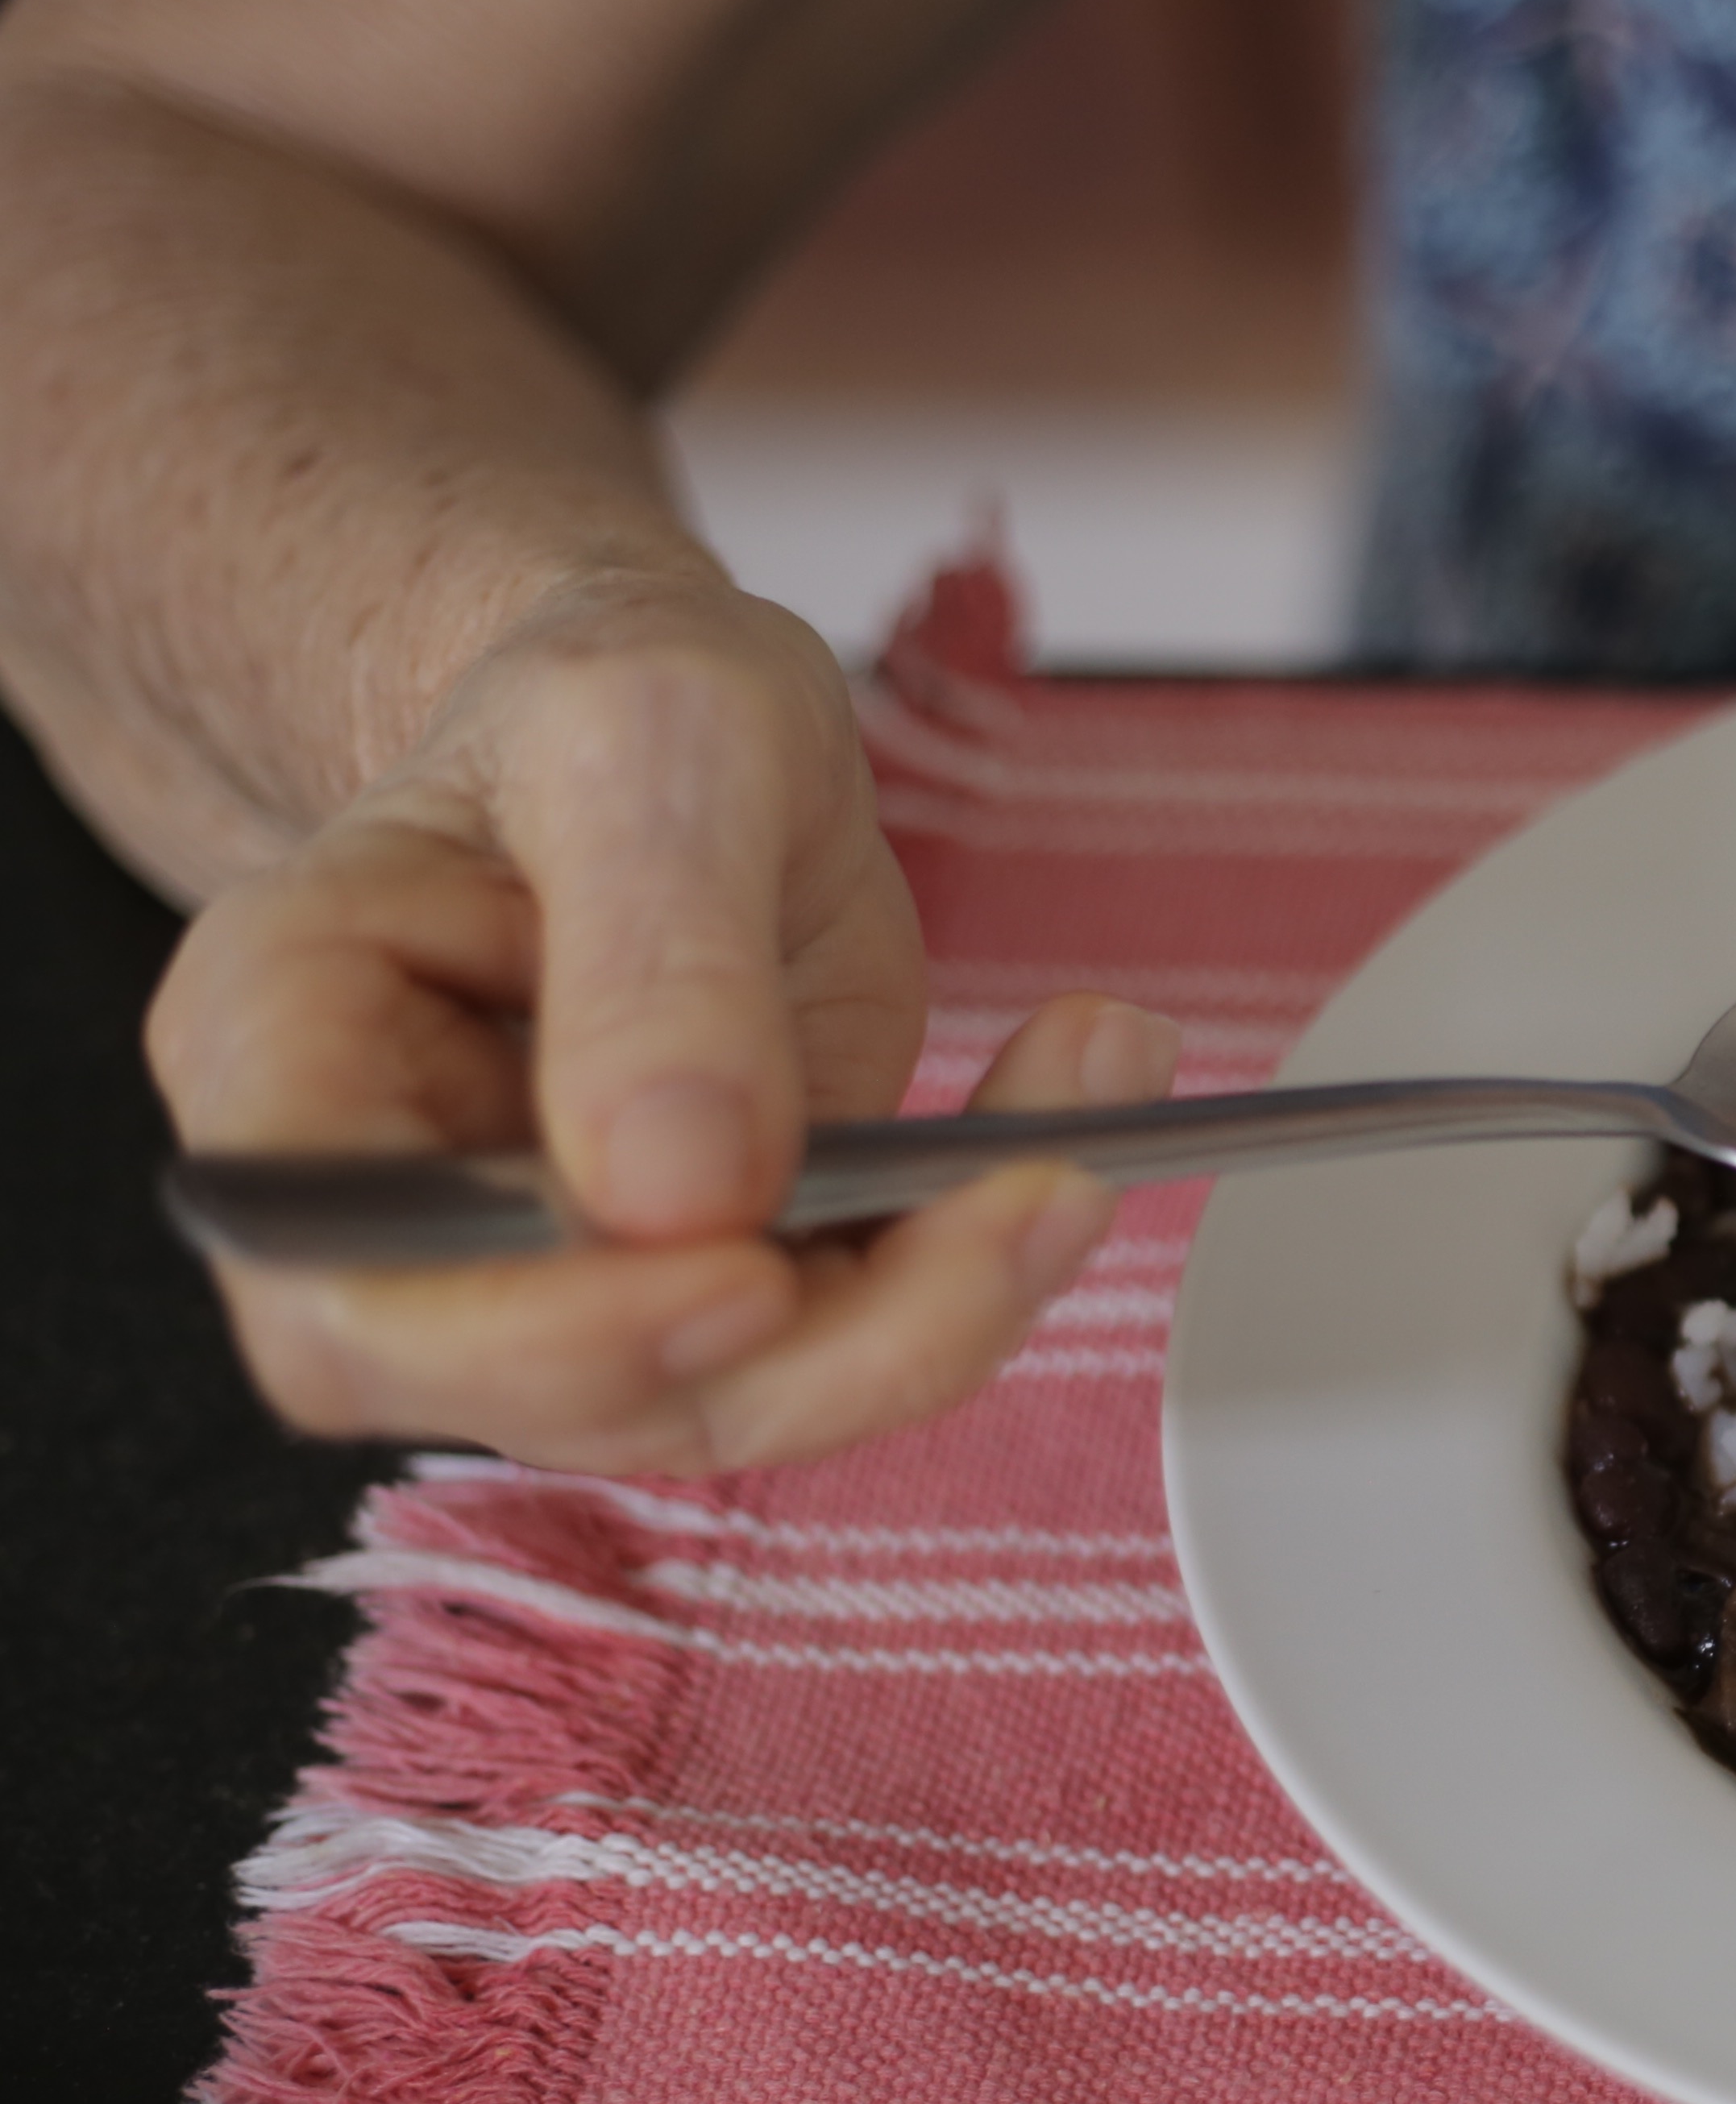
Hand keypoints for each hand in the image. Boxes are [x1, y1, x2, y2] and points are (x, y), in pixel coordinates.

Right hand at [146, 573, 1177, 1472]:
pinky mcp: (708, 1277)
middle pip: (557, 1396)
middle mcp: (398, 1199)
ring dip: (937, 1306)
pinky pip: (841, 1339)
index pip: (348, 1301)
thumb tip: (678, 1191)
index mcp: (288, 1047)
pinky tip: (1076, 1111)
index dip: (542, 1340)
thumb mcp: (651, 733)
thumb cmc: (613, 705)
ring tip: (1078, 1135)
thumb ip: (657, 947)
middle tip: (1012, 1205)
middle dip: (806, 1348)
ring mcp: (556, 1265)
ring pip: (732, 1398)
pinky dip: (979, 1261)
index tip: (745, 1270)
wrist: (690, 733)